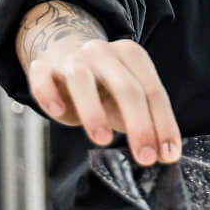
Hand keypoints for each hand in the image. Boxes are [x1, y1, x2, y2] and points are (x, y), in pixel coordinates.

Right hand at [26, 37, 181, 165]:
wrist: (64, 54)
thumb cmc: (102, 85)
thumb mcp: (127, 99)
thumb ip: (144, 120)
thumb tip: (162, 152)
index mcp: (131, 56)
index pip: (153, 92)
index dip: (163, 124)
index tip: (168, 153)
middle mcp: (103, 53)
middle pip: (125, 88)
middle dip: (139, 125)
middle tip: (145, 157)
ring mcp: (72, 59)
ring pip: (81, 80)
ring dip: (93, 111)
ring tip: (104, 139)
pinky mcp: (44, 67)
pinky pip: (42, 76)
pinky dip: (48, 93)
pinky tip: (57, 111)